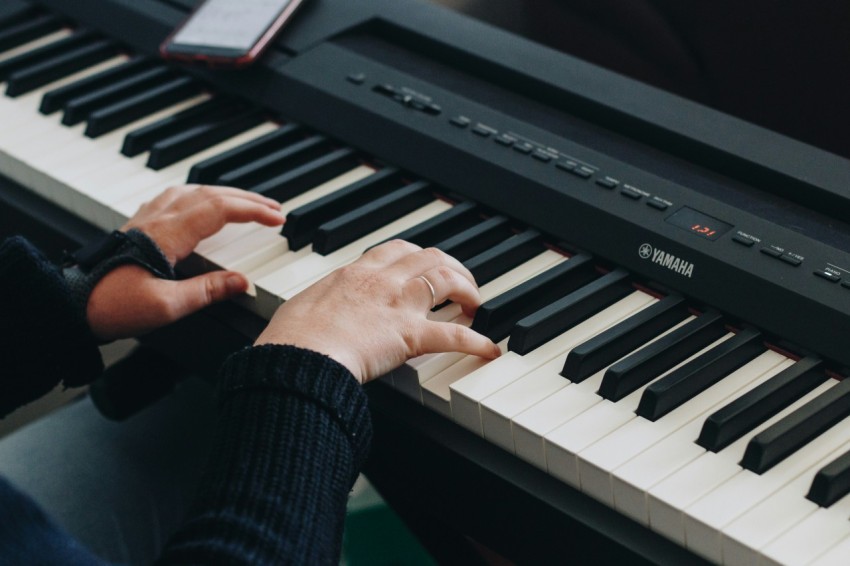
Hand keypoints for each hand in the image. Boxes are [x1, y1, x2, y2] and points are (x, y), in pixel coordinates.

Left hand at [87, 185, 284, 340]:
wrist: (69, 304)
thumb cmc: (111, 305)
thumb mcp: (166, 306)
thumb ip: (207, 291)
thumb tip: (241, 282)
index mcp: (168, 234)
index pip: (220, 210)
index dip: (253, 212)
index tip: (276, 219)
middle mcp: (157, 219)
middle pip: (210, 194)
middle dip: (247, 199)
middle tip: (273, 209)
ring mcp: (146, 219)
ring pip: (192, 190)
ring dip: (224, 193)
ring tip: (245, 203)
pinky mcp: (138, 226)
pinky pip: (173, 197)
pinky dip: (198, 194)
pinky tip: (199, 202)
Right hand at [254, 240, 501, 382]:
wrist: (297, 356)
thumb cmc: (292, 340)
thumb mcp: (302, 309)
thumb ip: (319, 307)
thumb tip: (310, 317)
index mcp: (354, 274)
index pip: (396, 250)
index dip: (418, 256)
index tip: (426, 265)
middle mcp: (380, 281)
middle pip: (429, 257)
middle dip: (452, 266)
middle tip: (462, 284)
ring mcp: (397, 304)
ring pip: (446, 280)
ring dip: (468, 290)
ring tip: (477, 306)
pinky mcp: (409, 335)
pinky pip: (453, 334)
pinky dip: (476, 341)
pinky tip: (489, 349)